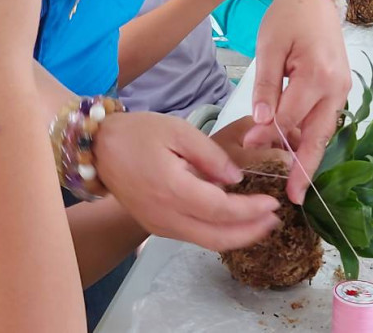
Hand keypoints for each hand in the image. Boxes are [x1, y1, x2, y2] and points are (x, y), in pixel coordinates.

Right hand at [95, 111, 281, 250]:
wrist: (96, 149)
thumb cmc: (137, 133)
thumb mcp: (178, 130)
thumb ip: (210, 155)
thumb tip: (236, 179)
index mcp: (173, 190)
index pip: (222, 210)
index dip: (251, 211)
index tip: (273, 202)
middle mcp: (166, 216)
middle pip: (218, 238)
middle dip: (251, 232)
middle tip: (275, 220)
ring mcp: (160, 226)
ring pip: (206, 241)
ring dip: (237, 235)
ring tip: (261, 221)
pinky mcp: (157, 227)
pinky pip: (194, 236)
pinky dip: (218, 232)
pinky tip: (233, 219)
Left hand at [245, 0, 350, 203]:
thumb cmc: (287, 17)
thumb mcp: (269, 48)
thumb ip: (266, 88)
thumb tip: (262, 124)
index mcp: (317, 76)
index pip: (290, 117)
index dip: (269, 135)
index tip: (247, 146)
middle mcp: (336, 88)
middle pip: (319, 135)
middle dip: (306, 168)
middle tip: (294, 198)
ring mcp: (342, 90)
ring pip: (325, 131)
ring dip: (311, 156)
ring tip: (297, 185)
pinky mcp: (340, 90)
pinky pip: (326, 120)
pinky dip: (313, 138)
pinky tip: (300, 154)